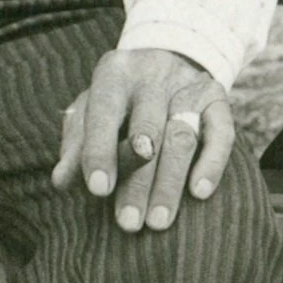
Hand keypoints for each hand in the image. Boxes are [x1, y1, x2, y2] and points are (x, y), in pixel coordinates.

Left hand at [60, 44, 233, 231]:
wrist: (166, 59)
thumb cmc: (118, 98)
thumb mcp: (91, 110)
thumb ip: (76, 143)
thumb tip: (61, 181)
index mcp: (114, 73)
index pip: (105, 112)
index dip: (101, 151)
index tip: (98, 190)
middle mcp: (152, 75)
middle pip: (147, 130)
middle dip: (137, 181)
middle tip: (129, 223)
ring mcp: (189, 86)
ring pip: (181, 137)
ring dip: (169, 184)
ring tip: (158, 222)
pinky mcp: (218, 99)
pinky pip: (222, 133)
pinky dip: (211, 164)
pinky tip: (198, 193)